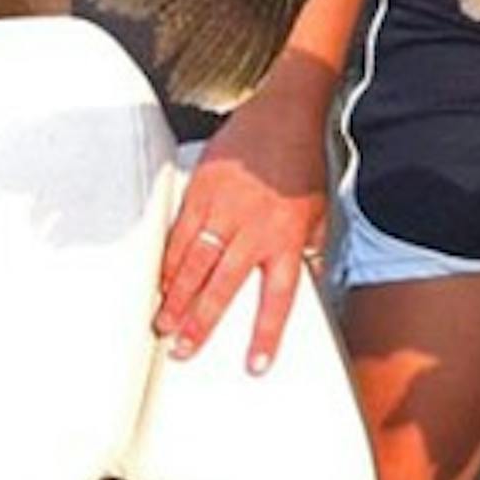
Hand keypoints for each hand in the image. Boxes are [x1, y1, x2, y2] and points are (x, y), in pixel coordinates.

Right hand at [155, 59, 330, 374]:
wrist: (283, 114)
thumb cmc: (302, 163)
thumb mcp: (320, 210)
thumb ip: (310, 250)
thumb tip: (308, 283)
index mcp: (289, 237)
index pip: (279, 297)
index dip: (266, 333)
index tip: (256, 365)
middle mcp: (255, 228)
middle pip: (223, 286)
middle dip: (202, 323)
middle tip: (183, 350)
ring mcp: (224, 210)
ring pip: (194, 264)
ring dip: (176, 298)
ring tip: (163, 324)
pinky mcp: (200, 192)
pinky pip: (179, 235)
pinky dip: (168, 262)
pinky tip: (159, 281)